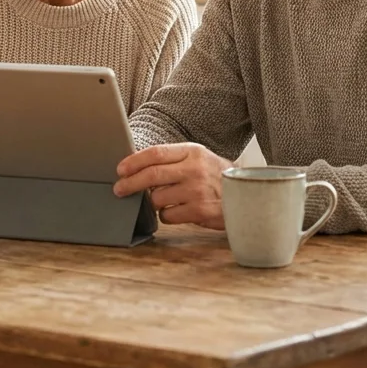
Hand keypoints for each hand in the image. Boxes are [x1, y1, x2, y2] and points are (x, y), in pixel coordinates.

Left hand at [112, 143, 230, 229]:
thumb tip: (136, 166)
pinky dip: (167, 215)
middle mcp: (194, 169)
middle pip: (151, 175)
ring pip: (157, 198)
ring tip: (167, 199)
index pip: (156, 153)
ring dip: (154, 201)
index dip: (134, 161)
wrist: (247, 195)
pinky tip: (179, 211)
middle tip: (119, 189)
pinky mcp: (200, 211)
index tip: (120, 169)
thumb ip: (173, 159)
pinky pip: (167, 216)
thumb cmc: (216, 177)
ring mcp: (197, 191)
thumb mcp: (198, 159)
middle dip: (130, 183)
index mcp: (192, 152)